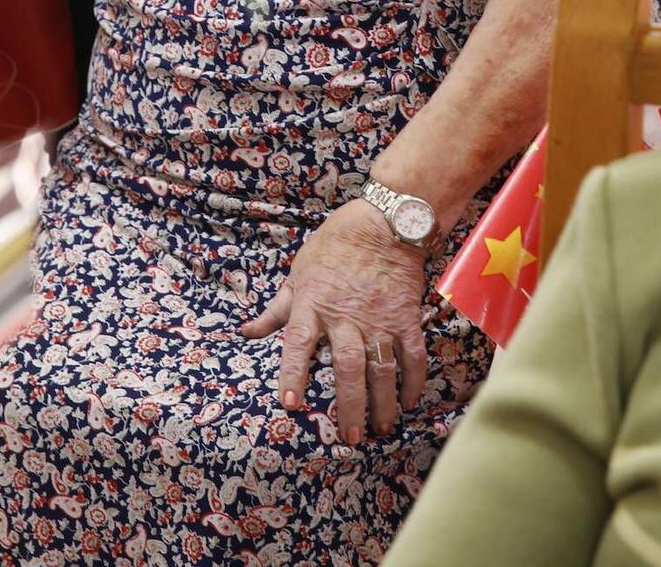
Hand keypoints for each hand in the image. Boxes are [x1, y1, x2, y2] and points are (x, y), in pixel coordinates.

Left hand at [241, 201, 427, 445]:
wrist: (384, 222)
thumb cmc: (335, 245)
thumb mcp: (299, 272)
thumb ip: (276, 309)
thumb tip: (247, 333)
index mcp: (313, 304)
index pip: (298, 343)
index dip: (293, 374)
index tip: (290, 404)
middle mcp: (346, 316)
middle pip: (347, 367)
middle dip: (349, 406)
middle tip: (349, 437)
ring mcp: (379, 318)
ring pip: (381, 369)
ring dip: (382, 403)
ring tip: (380, 429)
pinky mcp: (406, 318)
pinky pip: (412, 355)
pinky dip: (412, 381)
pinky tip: (409, 401)